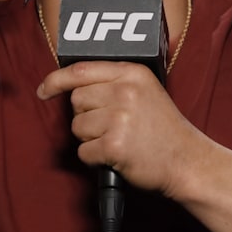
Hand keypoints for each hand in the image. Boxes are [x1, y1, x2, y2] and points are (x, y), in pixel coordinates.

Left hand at [37, 61, 208, 195]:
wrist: (187, 161)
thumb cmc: (163, 130)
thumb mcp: (146, 92)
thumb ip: (114, 83)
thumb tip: (71, 86)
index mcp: (132, 74)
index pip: (81, 70)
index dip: (56, 80)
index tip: (44, 89)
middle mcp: (125, 92)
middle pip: (76, 101)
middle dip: (86, 116)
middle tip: (111, 126)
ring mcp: (119, 118)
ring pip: (77, 127)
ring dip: (90, 139)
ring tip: (118, 140)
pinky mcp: (114, 145)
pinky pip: (84, 151)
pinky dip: (95, 158)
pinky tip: (116, 156)